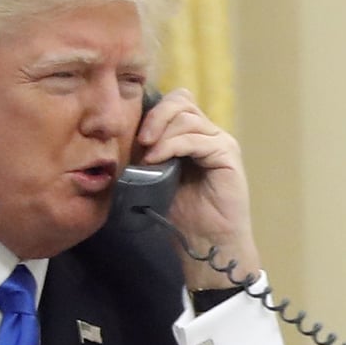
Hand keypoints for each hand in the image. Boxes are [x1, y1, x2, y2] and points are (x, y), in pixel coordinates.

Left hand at [136, 88, 260, 288]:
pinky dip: (173, 145)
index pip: (174, 102)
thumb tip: (117, 139)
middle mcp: (208, 133)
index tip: (133, 133)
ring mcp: (220, 142)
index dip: (152, 111)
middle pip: (181, 101)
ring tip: (147, 156)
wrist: (206, 243)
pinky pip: (198, 138)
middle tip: (139, 140)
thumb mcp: (154, 178)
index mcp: (191, 135)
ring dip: (161, 133)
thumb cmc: (181, 214)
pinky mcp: (227, 155)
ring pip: (188, 117)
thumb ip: (145, 155)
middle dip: (155, 116)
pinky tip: (157, 159)